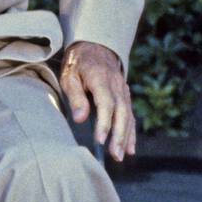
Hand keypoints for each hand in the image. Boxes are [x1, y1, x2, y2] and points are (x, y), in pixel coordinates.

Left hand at [59, 41, 134, 161]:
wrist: (95, 45)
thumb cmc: (77, 64)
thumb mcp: (69, 76)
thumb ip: (75, 96)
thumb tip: (80, 118)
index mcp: (101, 78)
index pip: (106, 103)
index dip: (104, 122)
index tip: (100, 140)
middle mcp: (116, 84)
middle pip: (121, 111)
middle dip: (119, 135)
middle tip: (114, 155)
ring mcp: (123, 89)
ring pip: (128, 114)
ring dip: (126, 136)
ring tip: (121, 155)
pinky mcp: (125, 95)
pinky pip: (130, 114)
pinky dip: (131, 131)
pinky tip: (130, 148)